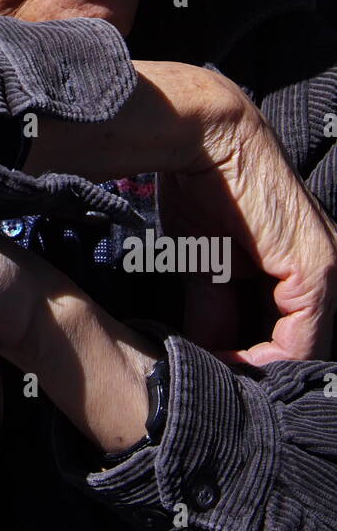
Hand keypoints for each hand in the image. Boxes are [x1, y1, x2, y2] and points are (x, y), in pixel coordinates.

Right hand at [158, 110, 336, 364]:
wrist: (207, 141)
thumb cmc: (205, 191)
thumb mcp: (208, 266)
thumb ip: (215, 313)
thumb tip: (208, 357)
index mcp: (302, 271)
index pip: (286, 340)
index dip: (248, 366)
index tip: (209, 378)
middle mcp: (326, 275)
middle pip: (296, 347)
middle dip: (254, 371)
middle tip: (215, 388)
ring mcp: (328, 273)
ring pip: (303, 351)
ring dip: (258, 371)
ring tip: (218, 381)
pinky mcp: (318, 269)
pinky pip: (301, 339)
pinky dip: (265, 360)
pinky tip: (230, 363)